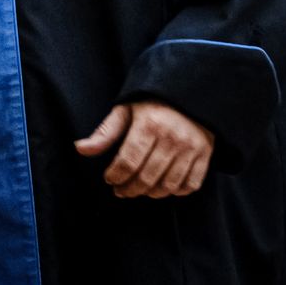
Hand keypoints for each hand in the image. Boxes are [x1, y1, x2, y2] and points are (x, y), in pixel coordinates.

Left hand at [75, 100, 213, 198]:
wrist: (189, 92)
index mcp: (149, 125)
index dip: (115, 175)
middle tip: (120, 190)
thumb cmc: (152, 102)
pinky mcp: (205, 155)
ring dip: (150, 193)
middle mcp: (171, 138)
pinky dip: (176, 192)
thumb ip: (105, 133)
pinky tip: (163, 187)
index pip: (128, 161)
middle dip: (129, 188)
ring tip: (139, 189)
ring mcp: (191, 148)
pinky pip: (191, 184)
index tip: (109, 179)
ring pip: (168, 184)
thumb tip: (80, 149)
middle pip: (147, 176)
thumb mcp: (125, 110)